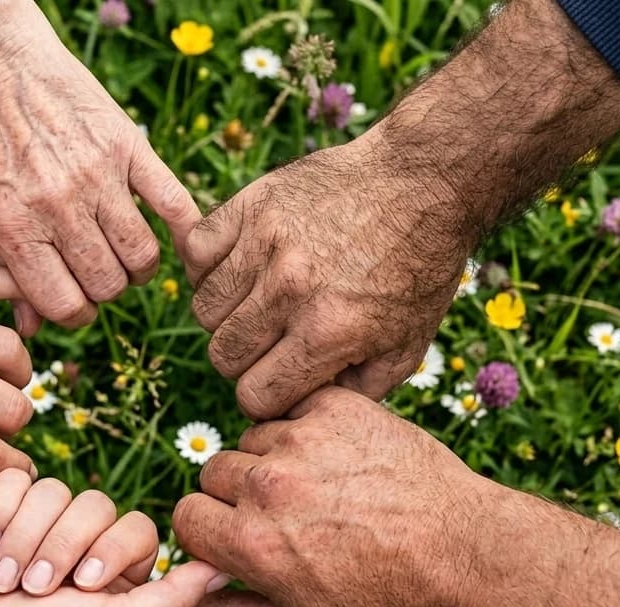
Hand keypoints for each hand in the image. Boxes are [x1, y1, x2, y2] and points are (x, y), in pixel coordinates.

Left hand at [0, 0, 200, 335]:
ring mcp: (97, 174)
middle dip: (105, 292)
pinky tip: (177, 239)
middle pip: (108, 285)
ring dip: (138, 267)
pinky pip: (172, 203)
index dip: (73, 313)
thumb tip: (32, 329)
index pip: (64, 305)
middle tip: (96, 275)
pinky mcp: (127, 144)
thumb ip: (4, 267)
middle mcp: (57, 204)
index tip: (73, 301)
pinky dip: (183, 230)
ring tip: (124, 254)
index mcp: (13, 226)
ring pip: (142, 256)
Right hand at [0, 468, 159, 595]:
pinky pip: (12, 479)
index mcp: (117, 568)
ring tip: (3, 580)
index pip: (136, 525)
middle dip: (61, 548)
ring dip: (24, 538)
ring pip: (52, 490)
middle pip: (94, 503)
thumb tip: (226, 570)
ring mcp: (38, 520)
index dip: (108, 549)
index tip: (82, 588)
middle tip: (35, 590)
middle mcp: (82, 540)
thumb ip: (173, 597)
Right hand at [171, 387, 495, 606]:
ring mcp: (304, 440)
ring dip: (273, 460)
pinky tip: (342, 461)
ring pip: (254, 439)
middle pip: (214, 473)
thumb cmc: (387, 601)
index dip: (212, 532)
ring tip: (323, 490)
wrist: (465, 553)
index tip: (244, 540)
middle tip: (290, 518)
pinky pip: (294, 410)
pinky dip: (309, 429)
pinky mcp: (338, 408)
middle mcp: (270, 487)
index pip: (187, 516)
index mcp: (253, 543)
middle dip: (238, 495)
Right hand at [183, 131, 473, 419]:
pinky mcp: (251, 205)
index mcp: (327, 332)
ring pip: (204, 310)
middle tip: (272, 343)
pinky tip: (240, 269)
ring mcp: (266, 244)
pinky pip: (196, 252)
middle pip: (223, 357)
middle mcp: (290, 290)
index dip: (266, 398)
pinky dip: (208, 267)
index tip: (279, 382)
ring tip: (258, 304)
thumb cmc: (418, 268)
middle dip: (246, 361)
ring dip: (227, 316)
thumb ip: (355, 392)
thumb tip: (303, 410)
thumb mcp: (406, 346)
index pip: (254, 397)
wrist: (423, 183)